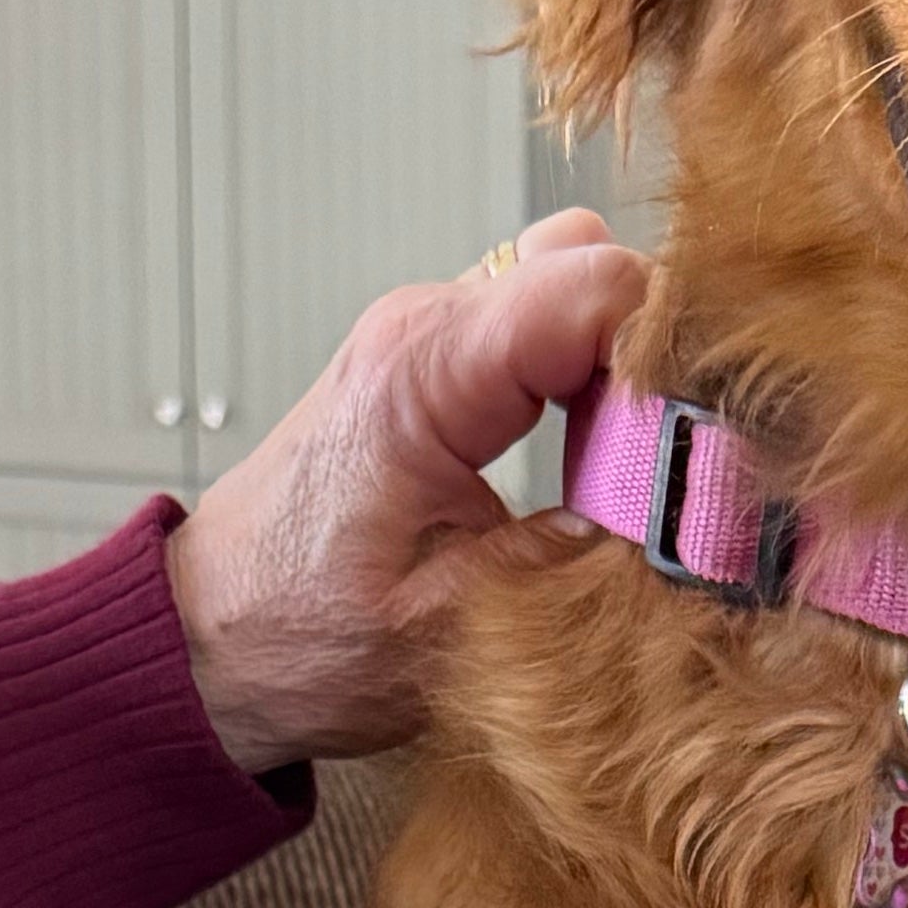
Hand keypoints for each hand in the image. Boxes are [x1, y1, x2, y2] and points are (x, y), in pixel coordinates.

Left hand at [166, 206, 646, 769]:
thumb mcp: (455, 629)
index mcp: (426, 371)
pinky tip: (603, 463)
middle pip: (603, 270)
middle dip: (668, 360)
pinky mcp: (444, 366)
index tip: (704, 446)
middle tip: (683, 468)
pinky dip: (599, 383)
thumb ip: (578, 563)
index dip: (676, 356)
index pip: (600, 286)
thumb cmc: (294, 635)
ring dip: (634, 373)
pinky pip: (552, 329)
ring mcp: (436, 336)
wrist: (203, 637)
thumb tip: (693, 529)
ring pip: (585, 289)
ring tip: (643, 474)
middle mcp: (429, 325)